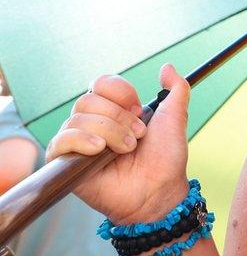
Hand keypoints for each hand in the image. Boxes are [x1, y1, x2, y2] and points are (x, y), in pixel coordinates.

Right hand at [46, 64, 191, 223]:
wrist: (159, 189)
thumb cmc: (165, 157)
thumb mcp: (175, 117)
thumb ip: (177, 89)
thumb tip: (167, 66)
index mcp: (112, 110)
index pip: (101, 83)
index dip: (122, 93)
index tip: (139, 109)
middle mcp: (92, 123)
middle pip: (89, 99)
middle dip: (119, 117)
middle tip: (137, 136)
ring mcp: (77, 142)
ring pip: (79, 118)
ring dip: (110, 133)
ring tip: (126, 150)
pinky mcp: (66, 162)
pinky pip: (61, 140)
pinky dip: (82, 141)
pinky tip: (99, 150)